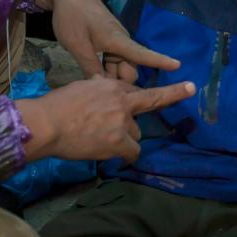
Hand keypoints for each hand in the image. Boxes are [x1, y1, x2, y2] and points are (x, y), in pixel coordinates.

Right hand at [17, 76, 195, 161]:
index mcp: (110, 85)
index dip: (138, 95)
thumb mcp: (81, 87)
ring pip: (135, 132)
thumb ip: (97, 89)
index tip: (180, 81)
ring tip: (101, 141)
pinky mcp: (118, 141)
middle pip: (150, 101)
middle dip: (172, 95)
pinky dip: (126, 155)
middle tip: (190, 88)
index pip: (133, 89)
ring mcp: (122, 121)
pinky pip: (133, 151)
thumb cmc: (56, 106)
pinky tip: (117, 155)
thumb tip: (102, 85)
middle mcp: (121, 100)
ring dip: (124, 137)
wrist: (47, 123)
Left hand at [36, 0, 179, 77]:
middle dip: (121, 82)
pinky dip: (106, 70)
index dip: (161, 60)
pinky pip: (112, 61)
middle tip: (100, 92)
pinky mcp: (107, 41)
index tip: (179, 65)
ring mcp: (114, 41)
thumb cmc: (73, 16)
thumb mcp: (78, 45)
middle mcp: (121, 42)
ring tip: (93, 86)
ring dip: (112, 77)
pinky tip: (94, 75)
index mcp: (117, 41)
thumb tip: (103, 88)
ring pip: (120, 67)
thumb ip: (90, 67)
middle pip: (130, 69)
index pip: (143, 54)